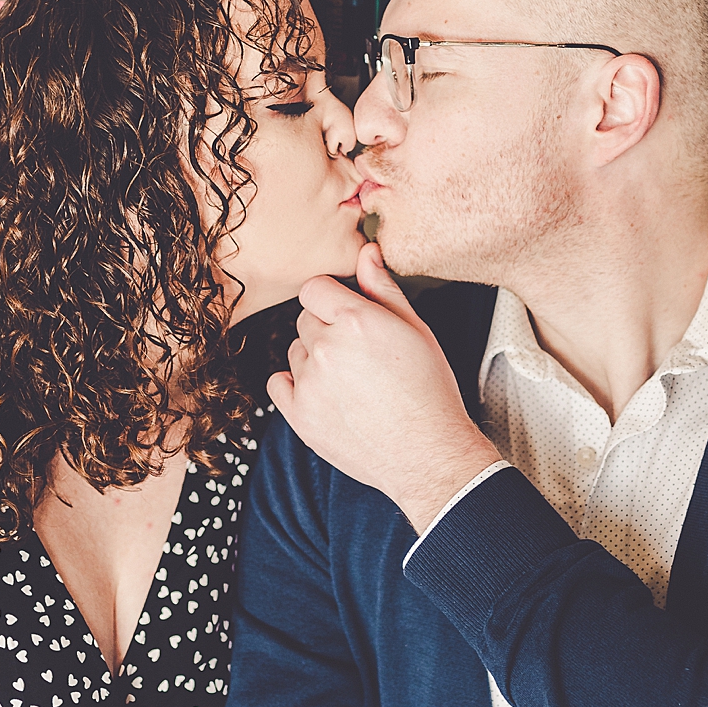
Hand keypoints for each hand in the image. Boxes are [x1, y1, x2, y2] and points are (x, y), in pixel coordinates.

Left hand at [266, 242, 502, 529]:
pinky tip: (325, 396)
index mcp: (355, 320)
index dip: (331, 299)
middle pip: (304, 320)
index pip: (314, 288)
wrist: (428, 453)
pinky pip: (278, 385)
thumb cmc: (429, 392)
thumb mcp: (417, 331)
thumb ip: (384, 289)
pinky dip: (295, 387)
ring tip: (351, 382)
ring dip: (314, 360)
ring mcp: (309, 384)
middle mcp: (326, 348)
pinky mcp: (299, 416)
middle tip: (359, 355)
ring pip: (294, 352)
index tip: (346, 315)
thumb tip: (366, 253)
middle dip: (326, 330)